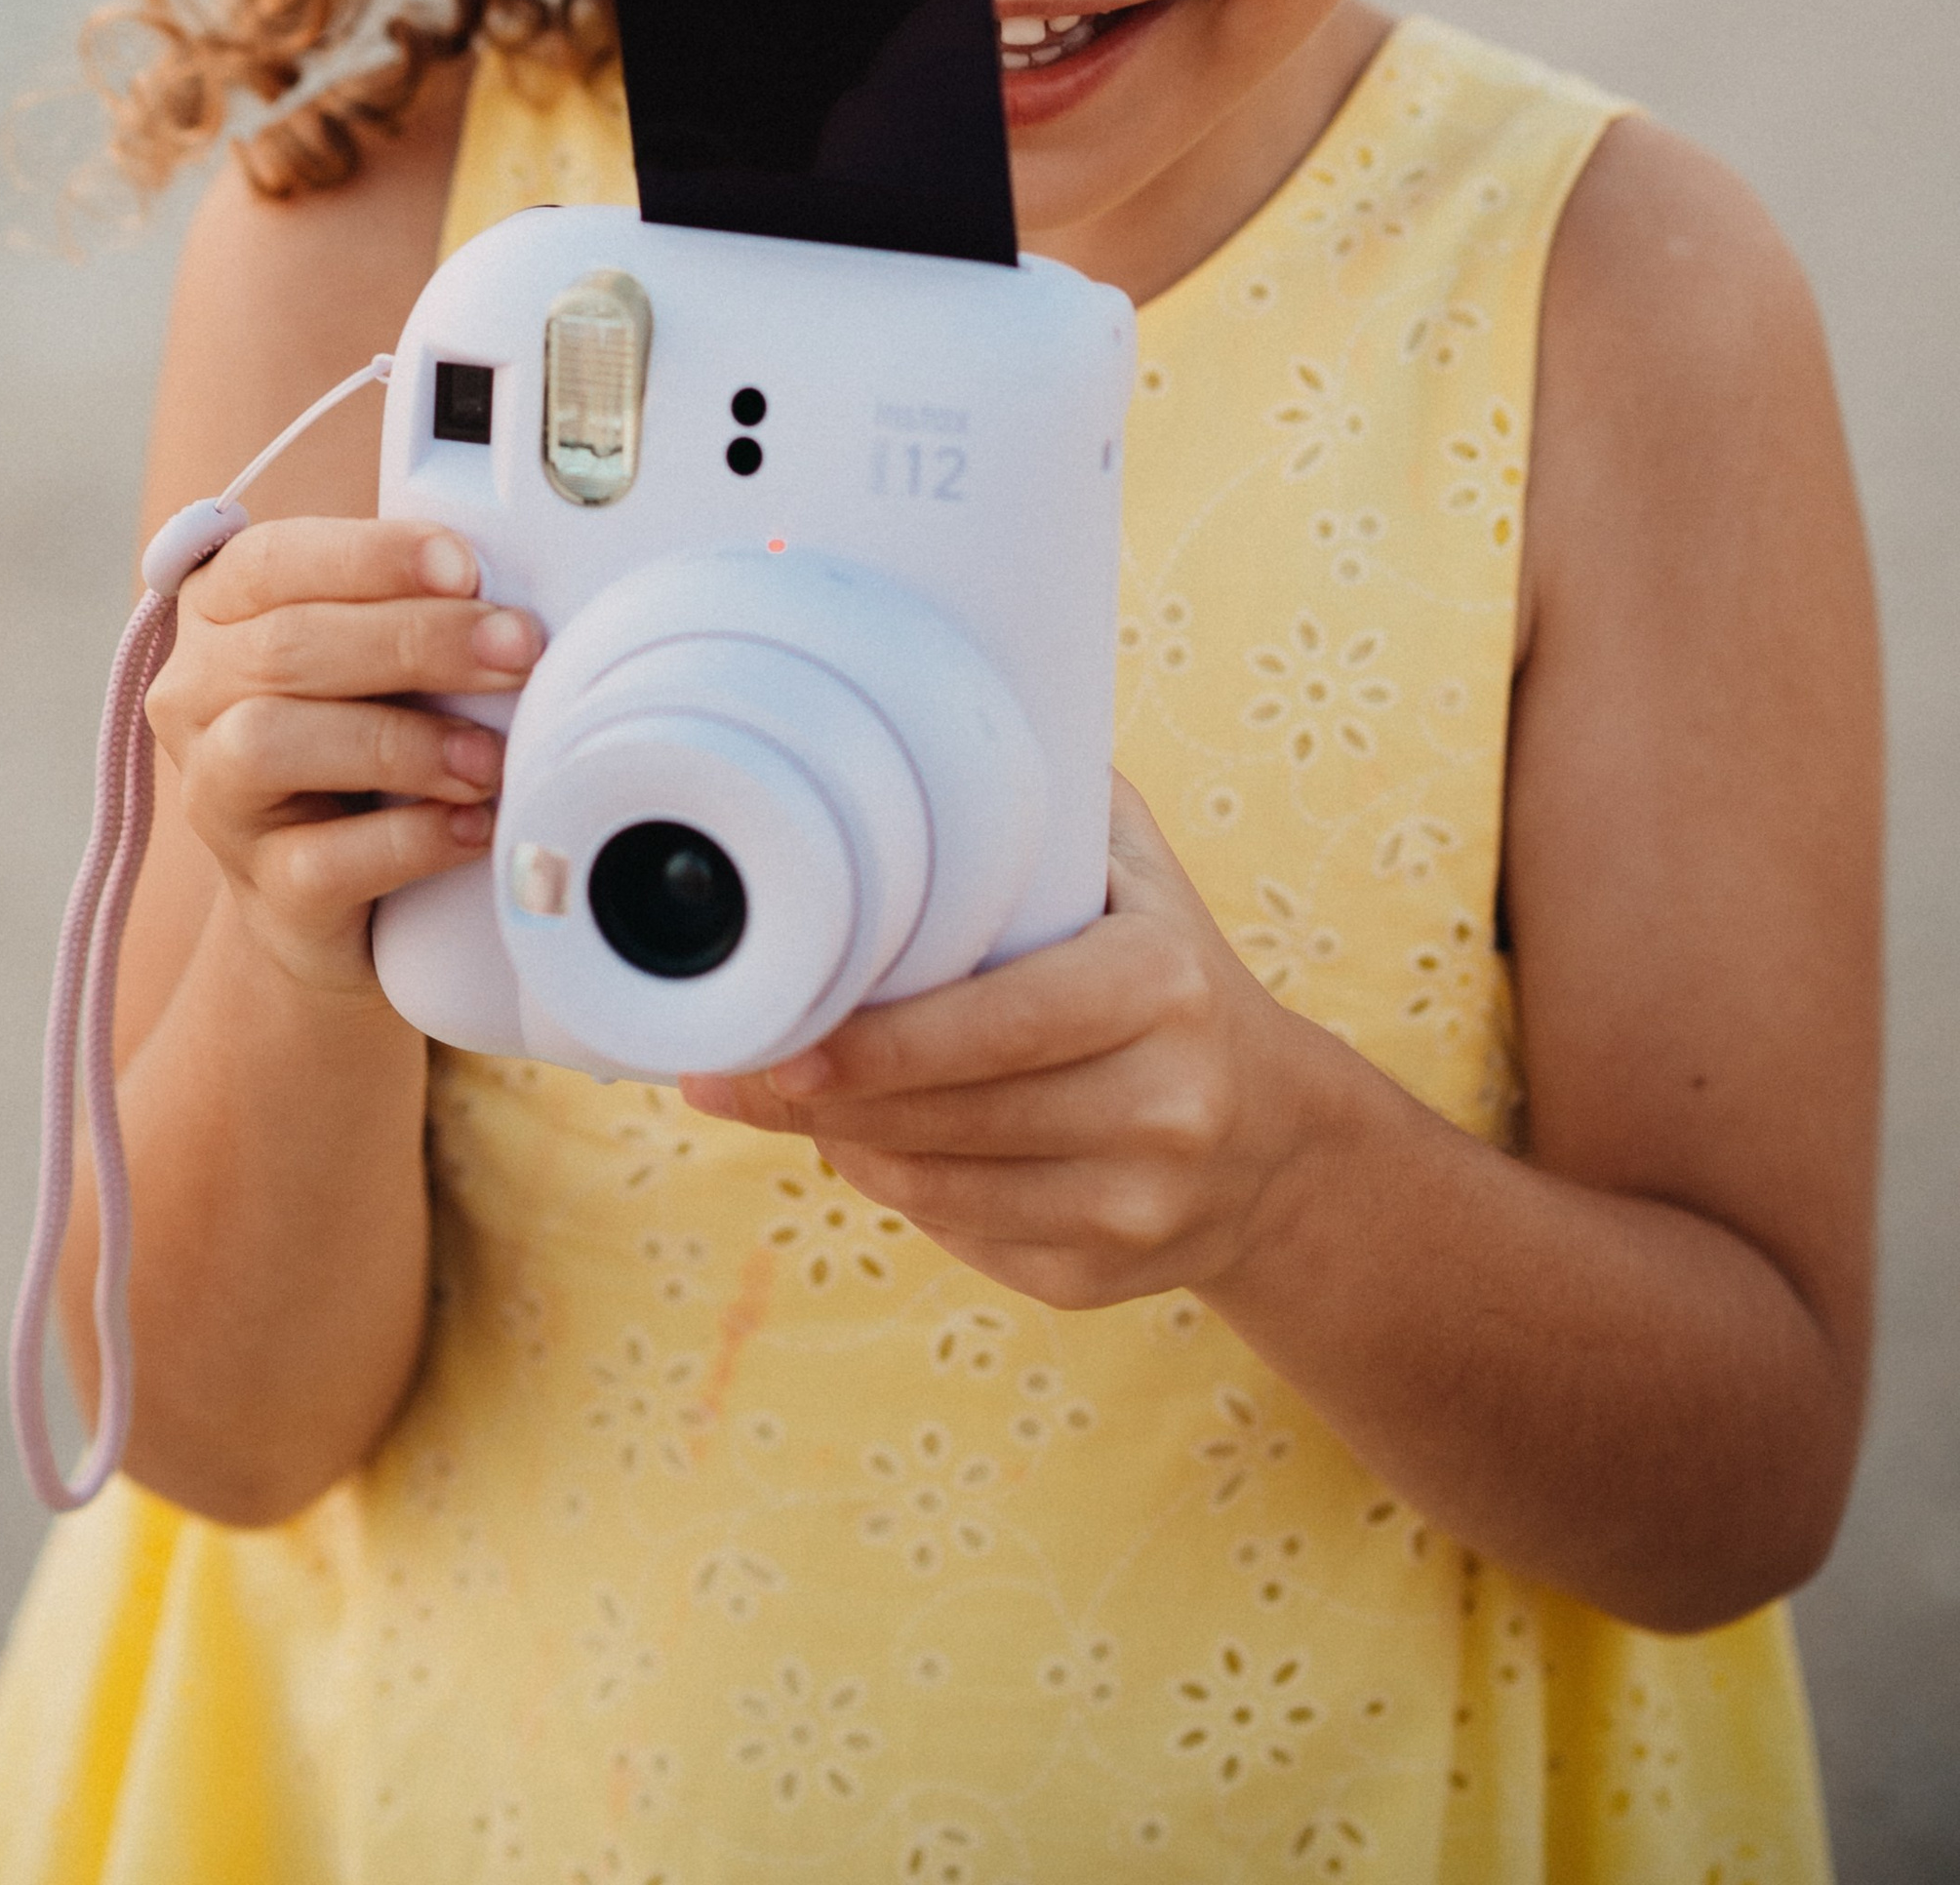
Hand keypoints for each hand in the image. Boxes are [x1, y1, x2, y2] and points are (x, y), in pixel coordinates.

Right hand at [146, 516, 540, 998]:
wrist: (335, 891)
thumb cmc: (367, 737)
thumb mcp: (378, 657)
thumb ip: (412, 610)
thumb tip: (504, 603)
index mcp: (220, 612)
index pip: (271, 561)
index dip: (369, 557)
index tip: (464, 566)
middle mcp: (195, 696)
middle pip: (286, 648)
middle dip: (416, 641)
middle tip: (517, 648)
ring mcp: (215, 796)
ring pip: (269, 744)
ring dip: (400, 742)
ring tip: (488, 756)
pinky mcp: (260, 886)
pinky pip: (319, 861)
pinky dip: (408, 839)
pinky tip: (472, 826)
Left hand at [679, 774, 1318, 1310]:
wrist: (1276, 1138)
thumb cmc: (1166, 974)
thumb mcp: (1136, 872)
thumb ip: (1045, 800)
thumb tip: (909, 721)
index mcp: (1162, 985)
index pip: (995, 1022)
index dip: (873, 1043)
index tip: (773, 1037)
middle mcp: (1164, 1104)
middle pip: (944, 1115)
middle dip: (816, 1098)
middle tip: (724, 1074)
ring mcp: (1136, 1206)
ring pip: (934, 1188)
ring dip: (843, 1144)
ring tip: (789, 1097)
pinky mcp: (1099, 1279)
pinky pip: (956, 1238)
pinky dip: (900, 1190)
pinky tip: (876, 1145)